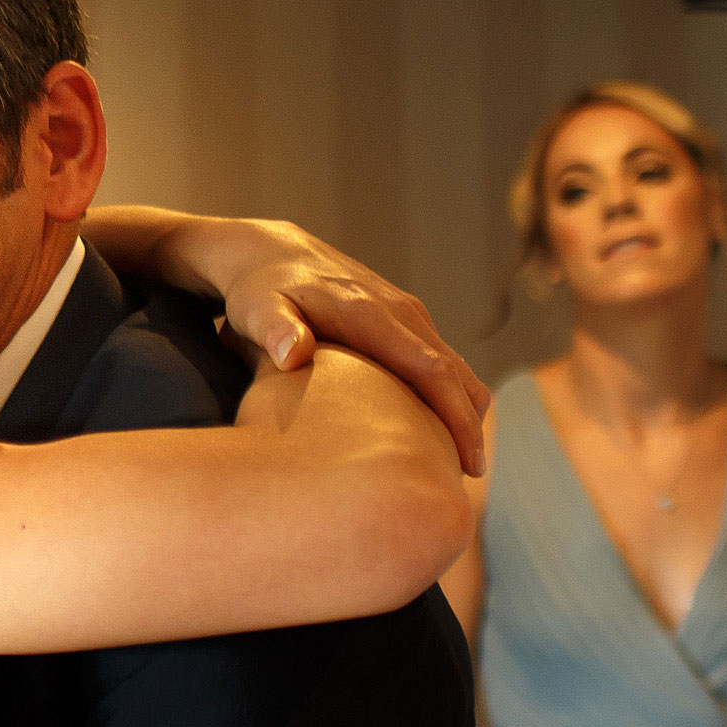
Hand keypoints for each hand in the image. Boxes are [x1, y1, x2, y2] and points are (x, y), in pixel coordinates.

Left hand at [204, 219, 488, 476]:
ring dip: (464, 410)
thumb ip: (274, 329)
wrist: (269, 251)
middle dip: (468, 423)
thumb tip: (294, 354)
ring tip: (458, 462)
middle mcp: (400, 311)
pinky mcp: (403, 319)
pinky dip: (449, 393)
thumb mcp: (256, 308)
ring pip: (453, 365)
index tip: (467, 458)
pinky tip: (436, 430)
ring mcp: (406, 313)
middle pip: (453, 371)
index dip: (454, 415)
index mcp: (371, 314)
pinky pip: (438, 359)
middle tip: (470, 474)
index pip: (430, 368)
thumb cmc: (259, 290)